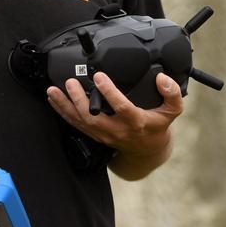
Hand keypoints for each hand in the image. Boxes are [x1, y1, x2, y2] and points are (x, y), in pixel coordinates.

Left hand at [47, 71, 183, 158]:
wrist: (147, 150)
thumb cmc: (157, 126)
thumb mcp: (172, 111)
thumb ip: (171, 94)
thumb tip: (162, 78)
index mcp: (136, 123)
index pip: (122, 108)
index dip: (109, 92)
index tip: (99, 76)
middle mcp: (117, 130)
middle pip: (93, 117)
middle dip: (79, 100)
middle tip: (70, 82)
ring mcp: (104, 134)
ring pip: (80, 122)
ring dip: (65, 106)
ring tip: (53, 90)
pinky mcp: (95, 134)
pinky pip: (76, 124)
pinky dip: (62, 111)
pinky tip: (53, 99)